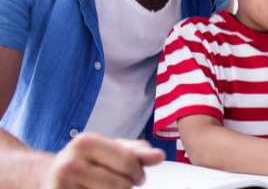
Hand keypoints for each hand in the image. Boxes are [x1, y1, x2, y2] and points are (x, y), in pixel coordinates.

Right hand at [41, 133, 164, 188]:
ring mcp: (60, 186)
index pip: (127, 162)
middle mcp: (69, 164)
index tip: (138, 177)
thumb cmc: (87, 161)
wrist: (49, 176)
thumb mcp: (111, 149)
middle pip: (121, 186)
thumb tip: (159, 156)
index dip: (138, 173)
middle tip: (120, 184)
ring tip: (103, 188)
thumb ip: (137, 151)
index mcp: (85, 142)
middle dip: (127, 187)